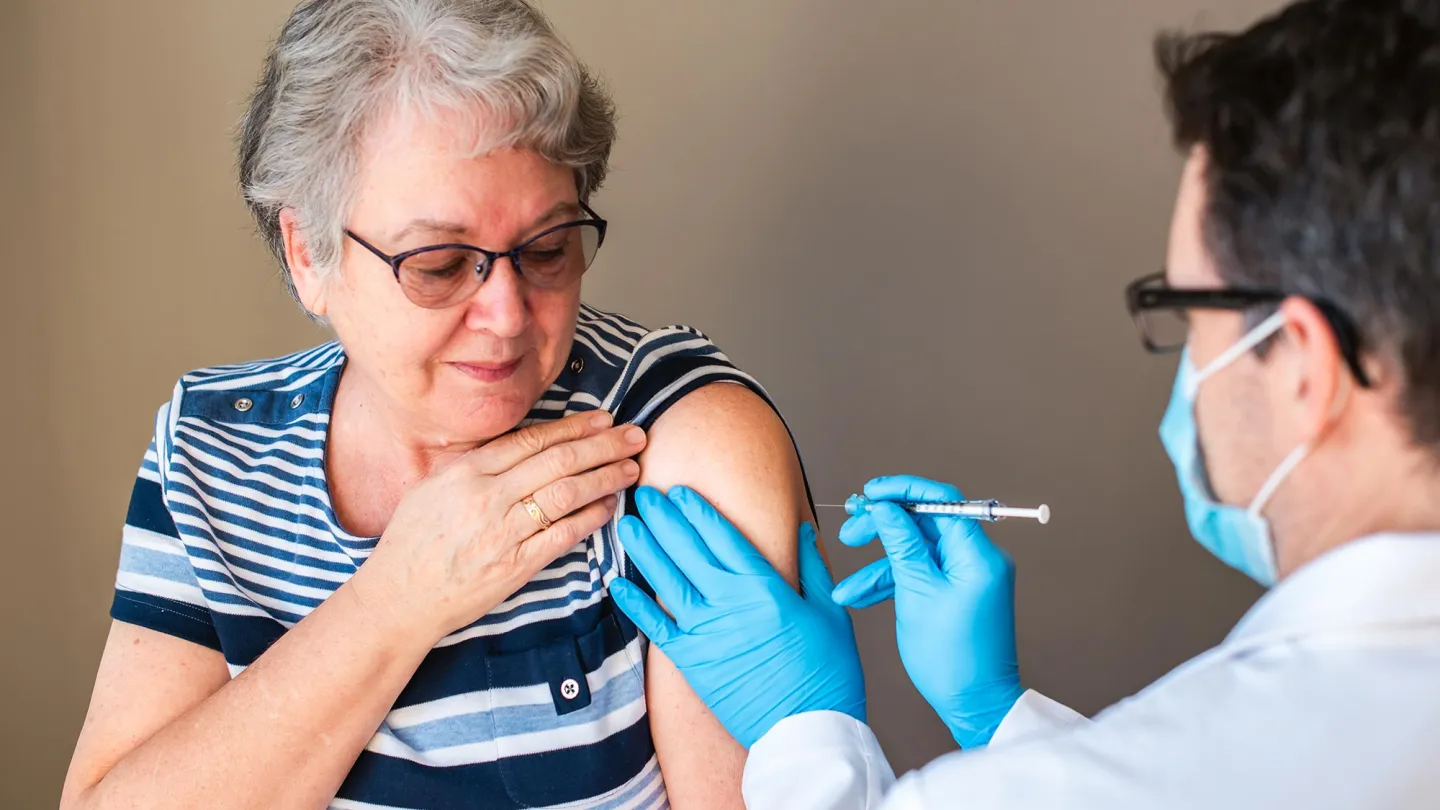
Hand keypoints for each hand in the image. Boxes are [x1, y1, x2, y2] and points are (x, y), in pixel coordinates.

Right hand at [353, 411, 647, 641]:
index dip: (574, 427)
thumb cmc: (414, 542)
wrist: (399, 598)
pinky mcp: (515, 566)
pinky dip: (591, 518)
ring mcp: (503, 532)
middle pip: (559, 460)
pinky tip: (610, 506)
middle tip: (634, 435)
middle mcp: (487, 497)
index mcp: (467, 472)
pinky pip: (563, 536)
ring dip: (606, 477)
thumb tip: (519, 445)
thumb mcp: (432, 487)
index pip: (532, 440)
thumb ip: (475, 464)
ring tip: (632, 467)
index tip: (603, 419)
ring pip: (567, 494)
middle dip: (603, 445)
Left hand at [609, 486, 865, 747]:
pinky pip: (656, 627)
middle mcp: (730, 604)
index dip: (698, 510)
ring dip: (645, 549)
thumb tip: (803, 530)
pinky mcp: (692, 661)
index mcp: (765, 588)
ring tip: (627, 523)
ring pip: (667, 580)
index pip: (723, 536)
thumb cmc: (826, 676)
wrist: (807, 732)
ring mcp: (707, 632)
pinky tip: (617, 583)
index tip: (681, 490)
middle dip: (664, 518)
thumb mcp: (831, 614)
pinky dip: (635, 604)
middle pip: (688, 549)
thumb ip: (814, 569)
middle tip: (643, 492)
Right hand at [831, 475, 1022, 748]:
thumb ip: (901, 543)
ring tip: (847, 577)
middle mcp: (978, 558)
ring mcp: (967, 575)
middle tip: (850, 529)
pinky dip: (892, 581)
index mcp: (978, 553)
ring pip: (917, 550)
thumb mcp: (917, 592)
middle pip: (925, 521)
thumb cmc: (953, 656)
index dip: (903, 490)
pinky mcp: (957, 591)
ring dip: (880, 561)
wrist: (975, 703)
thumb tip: (887, 507)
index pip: (941, 500)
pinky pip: (922, 573)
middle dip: (884, 525)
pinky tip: (860, 596)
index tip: (870, 493)